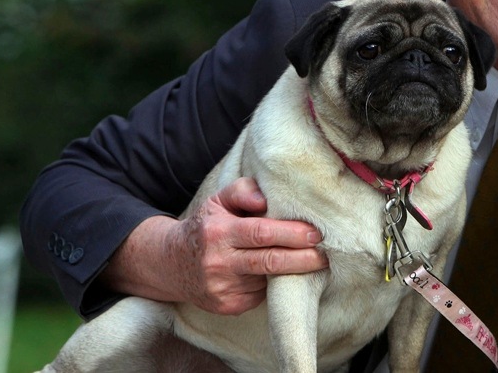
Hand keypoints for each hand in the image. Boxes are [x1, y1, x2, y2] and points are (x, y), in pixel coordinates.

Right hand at [102, 177, 327, 314]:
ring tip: (311, 260)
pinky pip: (261, 294)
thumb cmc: (205, 227)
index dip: (291, 234)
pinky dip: (273, 284)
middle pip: (269, 262)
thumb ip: (243, 191)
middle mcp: (218, 262)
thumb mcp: (218, 201)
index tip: (315, 233)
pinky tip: (278, 274)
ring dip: (291, 271)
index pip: (261, 233)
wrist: (171, 264)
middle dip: (303, 259)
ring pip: (268, 279)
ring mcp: (222, 288)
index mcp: (217, 232)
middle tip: (326, 253)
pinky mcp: (228, 306)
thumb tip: (265, 199)